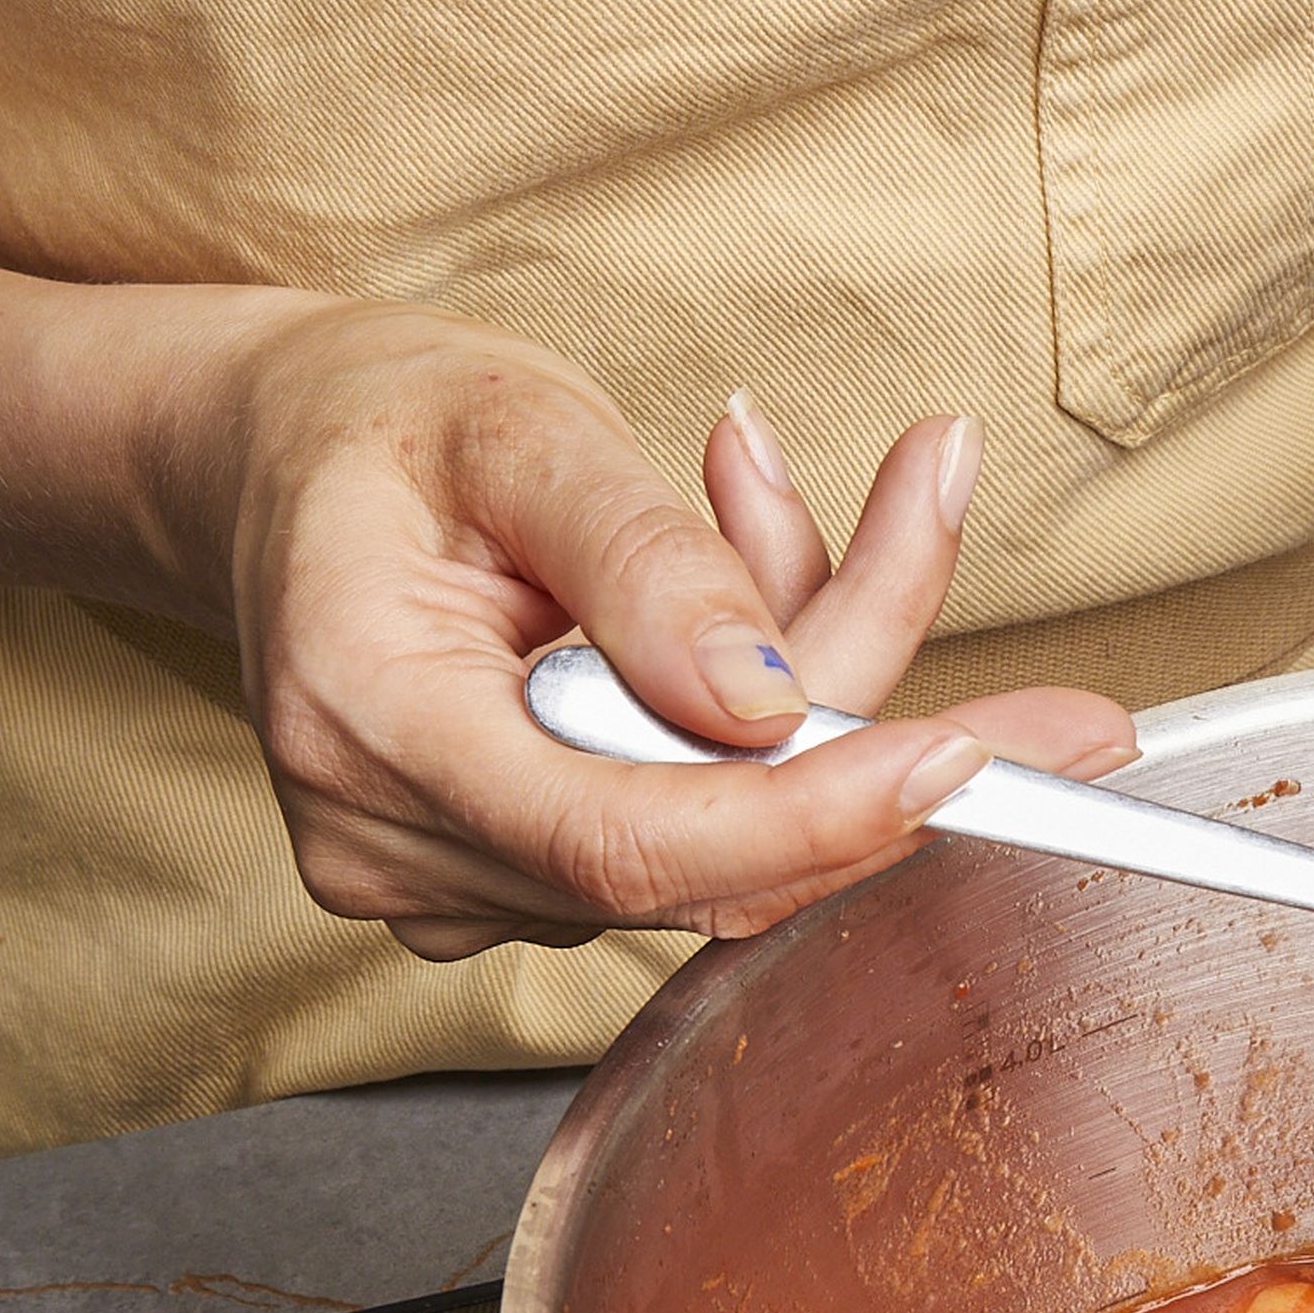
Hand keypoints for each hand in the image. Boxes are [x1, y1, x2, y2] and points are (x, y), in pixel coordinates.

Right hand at [220, 308, 1132, 955]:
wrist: (277, 464)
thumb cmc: (379, 425)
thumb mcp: (514, 425)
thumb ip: (646, 562)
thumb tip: (773, 701)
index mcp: (368, 723)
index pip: (621, 840)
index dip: (808, 818)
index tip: (964, 762)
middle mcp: (396, 844)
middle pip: (701, 854)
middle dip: (869, 736)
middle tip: (1036, 672)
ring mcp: (449, 885)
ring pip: (720, 842)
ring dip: (809, 689)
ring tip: (762, 491)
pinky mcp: (510, 887)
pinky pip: (692, 832)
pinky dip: (759, 722)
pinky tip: (732, 585)